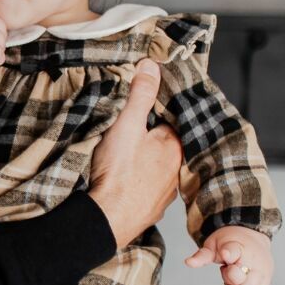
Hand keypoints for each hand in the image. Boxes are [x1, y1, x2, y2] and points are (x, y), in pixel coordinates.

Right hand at [87, 60, 183, 248]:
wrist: (108, 219)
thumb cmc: (119, 173)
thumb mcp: (127, 124)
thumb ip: (140, 94)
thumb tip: (151, 65)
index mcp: (175, 147)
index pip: (169, 123)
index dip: (153, 116)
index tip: (138, 114)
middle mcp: (176, 171)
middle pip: (164, 147)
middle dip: (149, 141)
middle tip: (128, 138)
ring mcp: (165, 193)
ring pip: (158, 170)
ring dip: (146, 165)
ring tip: (126, 160)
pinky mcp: (151, 210)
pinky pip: (148, 190)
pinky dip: (140, 185)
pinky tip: (126, 183)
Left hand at [186, 225, 272, 284]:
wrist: (253, 235)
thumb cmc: (230, 243)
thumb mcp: (214, 244)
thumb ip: (202, 255)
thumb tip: (188, 263)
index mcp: (237, 245)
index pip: (234, 251)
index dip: (229, 254)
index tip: (225, 254)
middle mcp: (254, 258)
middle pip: (240, 278)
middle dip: (229, 278)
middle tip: (227, 268)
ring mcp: (263, 269)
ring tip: (234, 274)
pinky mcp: (267, 279)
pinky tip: (240, 283)